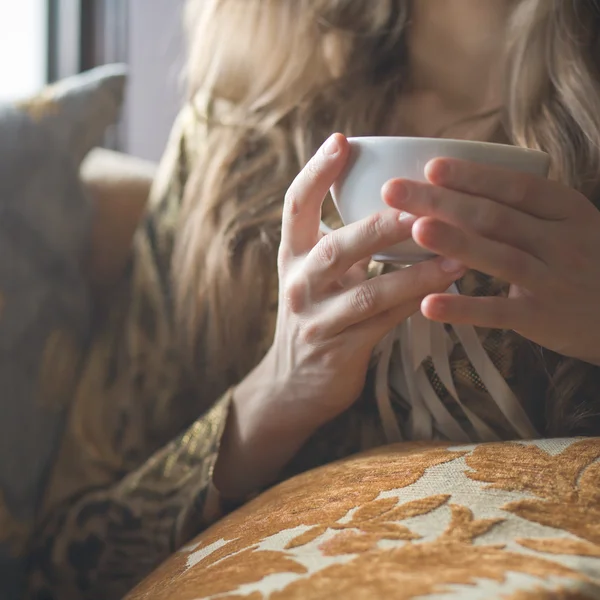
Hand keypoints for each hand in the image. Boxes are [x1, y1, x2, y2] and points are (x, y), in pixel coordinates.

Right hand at [214, 134, 465, 498]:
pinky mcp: (338, 350)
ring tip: (456, 252)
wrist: (292, 385)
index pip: (294, 206)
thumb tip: (396, 201)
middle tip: (423, 204)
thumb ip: (342, 243)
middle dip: (380, 224)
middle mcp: (297, 284)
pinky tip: (446, 287)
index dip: (316, 172)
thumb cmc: (317, 318)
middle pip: (335, 246)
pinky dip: (415, 302)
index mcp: (291, 256)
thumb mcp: (317, 277)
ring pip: (366, 290)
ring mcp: (315, 320)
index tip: (343, 140)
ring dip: (414, 271)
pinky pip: (382, 323)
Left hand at [384, 158, 599, 365]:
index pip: (515, 187)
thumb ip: (524, 210)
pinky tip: (428, 304)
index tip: (431, 166)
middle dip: (442, 201)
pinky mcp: (543, 318)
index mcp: (566, 210)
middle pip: (495, 217)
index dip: (472, 176)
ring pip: (498, 257)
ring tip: (414, 229)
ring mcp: (553, 280)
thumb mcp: (567, 225)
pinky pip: (498, 312)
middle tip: (395, 191)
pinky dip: (463, 308)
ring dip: (454, 242)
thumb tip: (458, 187)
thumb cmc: (585, 261)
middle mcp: (562, 241)